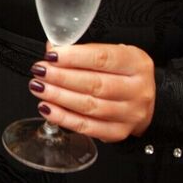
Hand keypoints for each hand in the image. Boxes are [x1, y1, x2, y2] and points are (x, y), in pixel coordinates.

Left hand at [28, 43, 155, 142]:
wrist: (143, 99)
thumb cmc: (124, 73)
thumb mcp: (113, 53)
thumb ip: (83, 50)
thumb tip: (53, 49)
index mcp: (136, 63)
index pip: (102, 58)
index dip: (74, 57)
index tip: (51, 55)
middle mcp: (137, 90)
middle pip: (95, 84)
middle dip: (61, 77)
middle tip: (40, 72)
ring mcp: (130, 114)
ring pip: (90, 106)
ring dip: (59, 97)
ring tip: (39, 87)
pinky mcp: (119, 132)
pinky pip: (88, 127)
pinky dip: (64, 118)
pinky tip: (47, 108)